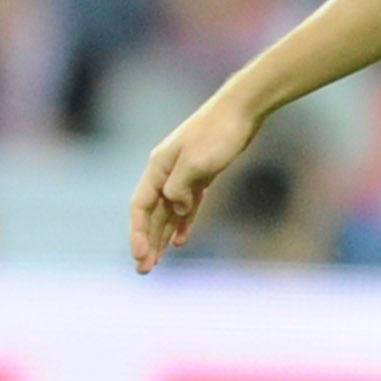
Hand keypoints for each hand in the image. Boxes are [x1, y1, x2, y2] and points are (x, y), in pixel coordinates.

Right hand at [129, 92, 260, 269]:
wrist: (241, 110)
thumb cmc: (218, 133)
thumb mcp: (197, 162)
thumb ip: (180, 188)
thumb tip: (176, 208)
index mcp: (158, 167)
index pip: (141, 207)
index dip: (138, 233)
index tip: (140, 256)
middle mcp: (166, 172)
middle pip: (152, 214)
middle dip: (147, 243)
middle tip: (143, 271)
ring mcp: (182, 174)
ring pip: (168, 212)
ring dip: (161, 237)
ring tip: (157, 263)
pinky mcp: (200, 175)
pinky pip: (186, 205)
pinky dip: (182, 223)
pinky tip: (180, 240)